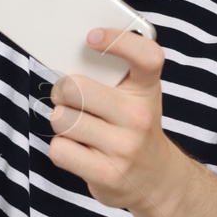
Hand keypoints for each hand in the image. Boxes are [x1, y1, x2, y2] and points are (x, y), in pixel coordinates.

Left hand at [47, 27, 182, 211]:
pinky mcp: (107, 174)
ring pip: (61, 119)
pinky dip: (61, 148)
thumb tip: (66, 57)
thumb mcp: (135, 96)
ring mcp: (125, 148)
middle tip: (68, 98)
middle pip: (74, 88)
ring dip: (61, 121)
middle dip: (61, 91)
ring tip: (78, 127)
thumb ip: (110, 75)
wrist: (157, 179)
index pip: (147, 56)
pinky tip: (79, 149)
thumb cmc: (135, 127)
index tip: (92, 37)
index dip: (119, 40)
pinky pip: (59, 149)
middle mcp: (139, 117)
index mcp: (147, 89)